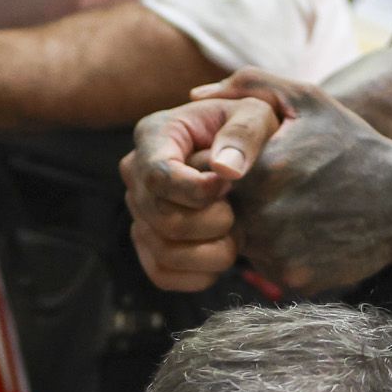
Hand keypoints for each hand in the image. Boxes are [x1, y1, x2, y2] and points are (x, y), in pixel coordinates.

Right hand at [122, 95, 285, 291]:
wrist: (242, 160)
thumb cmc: (247, 131)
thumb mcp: (256, 115)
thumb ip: (244, 134)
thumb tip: (224, 170)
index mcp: (154, 135)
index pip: (159, 176)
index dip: (199, 192)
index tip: (232, 187)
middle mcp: (135, 176)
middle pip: (165, 221)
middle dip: (216, 223)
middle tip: (239, 208)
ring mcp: (138, 214)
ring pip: (166, 254)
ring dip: (215, 251)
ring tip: (236, 227)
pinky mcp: (147, 247)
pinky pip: (164, 276)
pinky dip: (201, 274)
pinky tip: (222, 249)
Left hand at [203, 70, 391, 293]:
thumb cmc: (352, 144)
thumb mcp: (306, 99)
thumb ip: (247, 85)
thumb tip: (194, 95)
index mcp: (257, 170)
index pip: (205, 176)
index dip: (224, 170)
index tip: (251, 165)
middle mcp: (261, 215)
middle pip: (220, 214)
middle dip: (239, 203)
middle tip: (281, 190)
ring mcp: (275, 252)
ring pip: (241, 245)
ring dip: (256, 231)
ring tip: (298, 209)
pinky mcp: (291, 280)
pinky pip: (265, 269)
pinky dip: (278, 255)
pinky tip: (309, 233)